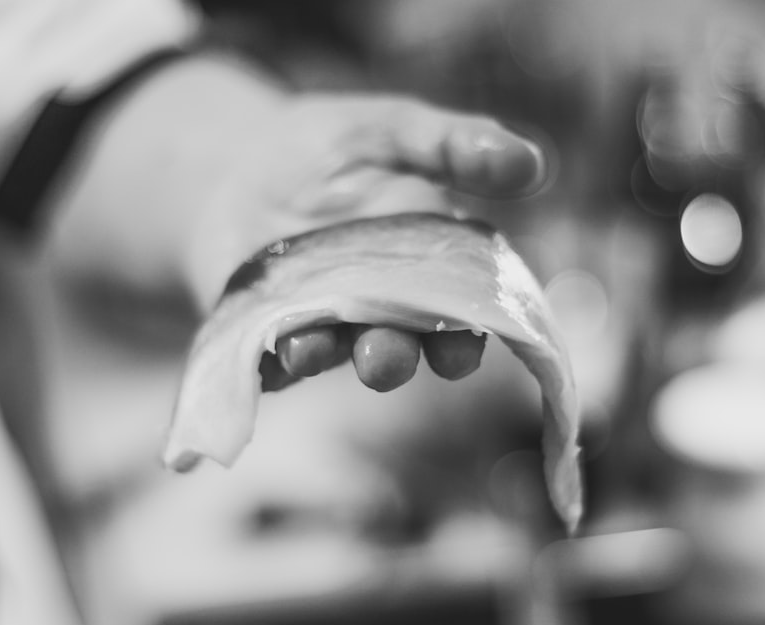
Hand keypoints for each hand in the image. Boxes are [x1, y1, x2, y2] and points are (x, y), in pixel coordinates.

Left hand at [46, 61, 545, 391]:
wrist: (230, 161)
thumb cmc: (327, 148)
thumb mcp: (389, 128)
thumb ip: (453, 145)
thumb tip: (534, 163)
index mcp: (426, 266)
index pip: (460, 313)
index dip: (467, 336)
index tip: (464, 346)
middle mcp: (379, 308)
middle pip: (399, 346)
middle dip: (395, 356)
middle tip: (385, 357)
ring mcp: (321, 324)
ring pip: (332, 353)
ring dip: (325, 354)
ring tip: (310, 347)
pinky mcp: (264, 334)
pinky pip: (266, 354)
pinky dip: (265, 353)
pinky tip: (263, 345)